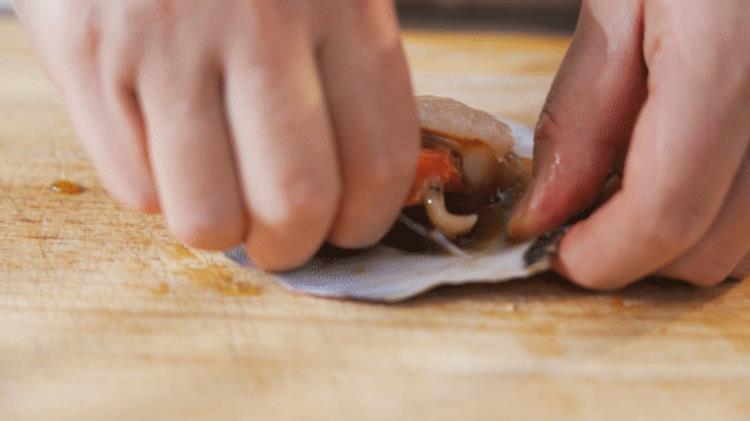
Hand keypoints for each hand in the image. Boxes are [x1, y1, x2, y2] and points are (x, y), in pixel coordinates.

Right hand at [13, 0, 419, 269]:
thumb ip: (349, 77)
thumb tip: (361, 187)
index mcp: (341, 4)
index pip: (379, 157)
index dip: (368, 218)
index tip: (350, 229)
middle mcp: (259, 22)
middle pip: (295, 200)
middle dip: (292, 247)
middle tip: (281, 241)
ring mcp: (167, 39)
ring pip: (206, 213)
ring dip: (221, 229)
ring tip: (221, 200)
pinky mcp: (89, 53)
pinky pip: (134, 186)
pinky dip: (159, 192)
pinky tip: (167, 151)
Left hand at [510, 0, 749, 287]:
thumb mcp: (618, 1)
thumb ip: (583, 112)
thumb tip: (547, 214)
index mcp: (723, 61)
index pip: (665, 211)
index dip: (600, 254)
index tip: (552, 250)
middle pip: (704, 249)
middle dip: (626, 249)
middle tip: (577, 208)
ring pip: (740, 250)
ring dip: (668, 238)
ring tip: (625, 179)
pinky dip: (710, 217)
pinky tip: (672, 167)